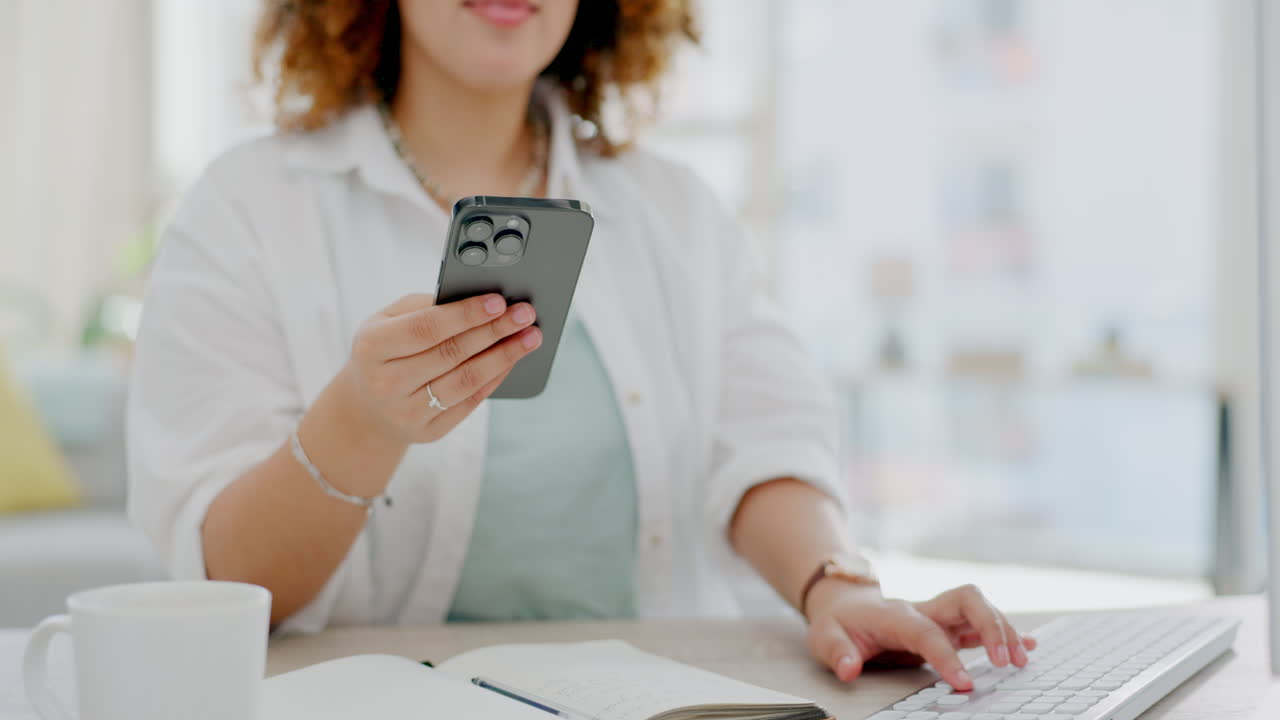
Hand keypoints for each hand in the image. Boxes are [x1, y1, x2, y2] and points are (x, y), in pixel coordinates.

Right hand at [343, 292, 541, 444]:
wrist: (367, 407)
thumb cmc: (385, 350)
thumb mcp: (388, 321)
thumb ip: (427, 306)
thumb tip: (479, 300)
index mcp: (372, 347)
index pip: (425, 329)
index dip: (465, 315)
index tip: (499, 301)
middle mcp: (386, 384)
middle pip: (451, 354)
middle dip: (495, 331)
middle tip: (526, 314)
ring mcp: (406, 412)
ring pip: (466, 381)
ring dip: (504, 357)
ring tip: (530, 337)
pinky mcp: (428, 432)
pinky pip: (470, 402)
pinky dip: (495, 378)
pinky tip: (512, 360)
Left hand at [804, 582, 1036, 690]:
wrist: (845, 603)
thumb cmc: (839, 622)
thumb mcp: (825, 637)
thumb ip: (837, 653)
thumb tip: (849, 670)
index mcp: (896, 615)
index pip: (927, 632)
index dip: (947, 656)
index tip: (964, 684)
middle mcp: (924, 609)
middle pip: (966, 600)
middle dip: (990, 626)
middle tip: (1005, 662)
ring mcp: (939, 614)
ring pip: (981, 609)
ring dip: (1004, 630)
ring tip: (1021, 661)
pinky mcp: (949, 624)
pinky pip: (982, 624)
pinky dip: (1006, 633)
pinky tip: (1028, 646)